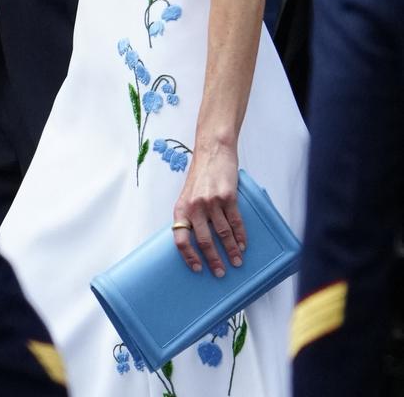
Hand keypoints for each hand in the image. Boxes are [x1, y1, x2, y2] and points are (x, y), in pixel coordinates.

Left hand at [171, 146, 245, 276]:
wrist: (213, 150)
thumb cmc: (201, 174)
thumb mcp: (188, 195)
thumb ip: (190, 215)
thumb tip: (196, 241)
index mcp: (181, 208)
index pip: (180, 239)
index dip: (188, 257)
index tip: (197, 269)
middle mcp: (194, 206)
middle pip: (204, 241)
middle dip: (214, 260)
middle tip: (221, 273)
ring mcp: (211, 201)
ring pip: (223, 233)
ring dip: (231, 250)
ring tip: (237, 261)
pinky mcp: (227, 196)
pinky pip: (235, 221)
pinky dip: (240, 236)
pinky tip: (242, 245)